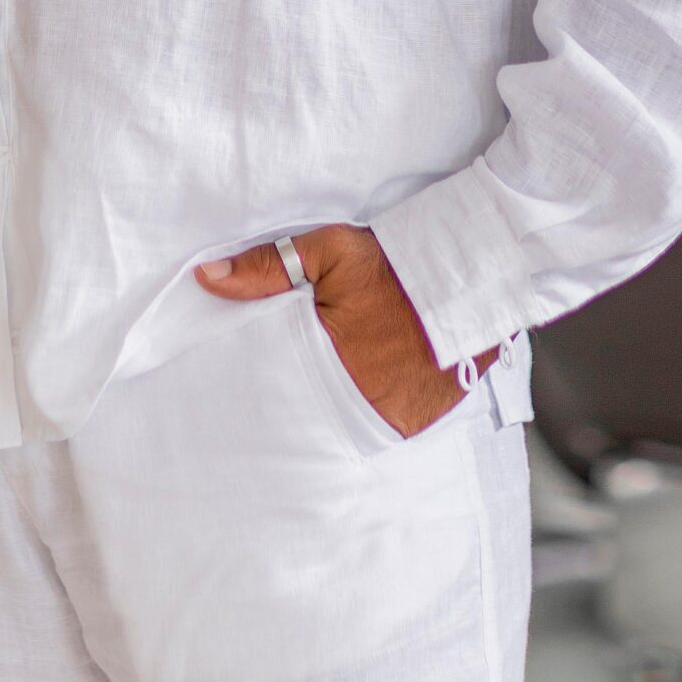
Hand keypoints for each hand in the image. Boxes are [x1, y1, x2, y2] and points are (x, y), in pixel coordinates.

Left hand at [195, 224, 496, 438]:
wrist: (475, 277)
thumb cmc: (394, 264)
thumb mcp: (329, 252)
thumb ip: (268, 268)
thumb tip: (207, 279)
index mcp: (328, 361)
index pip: (277, 387)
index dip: (262, 384)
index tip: (245, 384)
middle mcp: (360, 401)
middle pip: (309, 414)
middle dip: (295, 405)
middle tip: (285, 393)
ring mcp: (392, 418)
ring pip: (343, 427)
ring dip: (333, 412)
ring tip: (325, 394)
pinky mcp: (418, 422)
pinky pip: (379, 429)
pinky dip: (367, 414)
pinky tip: (361, 396)